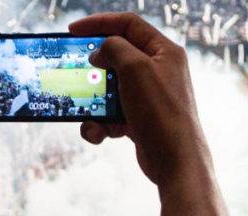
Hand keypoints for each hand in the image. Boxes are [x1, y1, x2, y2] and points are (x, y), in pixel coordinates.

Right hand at [69, 13, 209, 184]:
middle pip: (116, 58)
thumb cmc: (160, 111)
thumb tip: (100, 52)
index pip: (128, 24)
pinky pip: (111, 114)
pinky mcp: (140, 119)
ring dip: (93, 103)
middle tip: (75, 72)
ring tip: (89, 116)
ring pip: (109, 90)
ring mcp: (149, 96)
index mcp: (164, 51)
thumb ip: (114, 49)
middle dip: (94, 69)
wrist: (175, 160)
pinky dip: (101, 123)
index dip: (99, 22)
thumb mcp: (134, 68)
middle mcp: (158, 70)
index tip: (73, 31)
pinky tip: (100, 134)